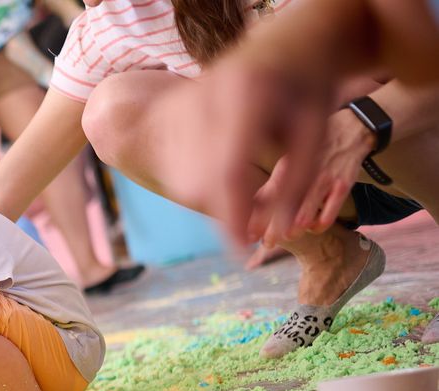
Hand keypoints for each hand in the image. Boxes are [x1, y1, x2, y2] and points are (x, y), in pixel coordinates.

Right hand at [154, 61, 332, 244]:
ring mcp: (181, 106)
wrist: (276, 46)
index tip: (243, 249)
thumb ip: (298, 182)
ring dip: (212, 200)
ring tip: (243, 193)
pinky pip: (176, 168)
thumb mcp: (314, 131)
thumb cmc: (303, 89)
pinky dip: (198, 184)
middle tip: (253, 224)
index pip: (227, 172)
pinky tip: (222, 171)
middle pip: (199, 182)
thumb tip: (280, 232)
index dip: (232, 217)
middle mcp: (204, 100)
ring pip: (184, 181)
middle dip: (224, 212)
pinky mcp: (169, 114)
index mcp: (245, 98)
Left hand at [257, 109, 374, 240]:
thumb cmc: (313, 151)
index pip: (267, 195)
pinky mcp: (343, 185)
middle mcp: (303, 172)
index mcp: (286, 166)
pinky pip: (330, 211)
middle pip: (284, 207)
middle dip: (273, 228)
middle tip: (268, 242)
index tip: (250, 234)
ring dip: (295, 227)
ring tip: (288, 236)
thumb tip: (253, 208)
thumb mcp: (290, 160)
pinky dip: (321, 223)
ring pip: (306, 211)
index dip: (257, 217)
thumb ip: (274, 184)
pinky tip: (314, 228)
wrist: (350, 130)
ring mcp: (324, 180)